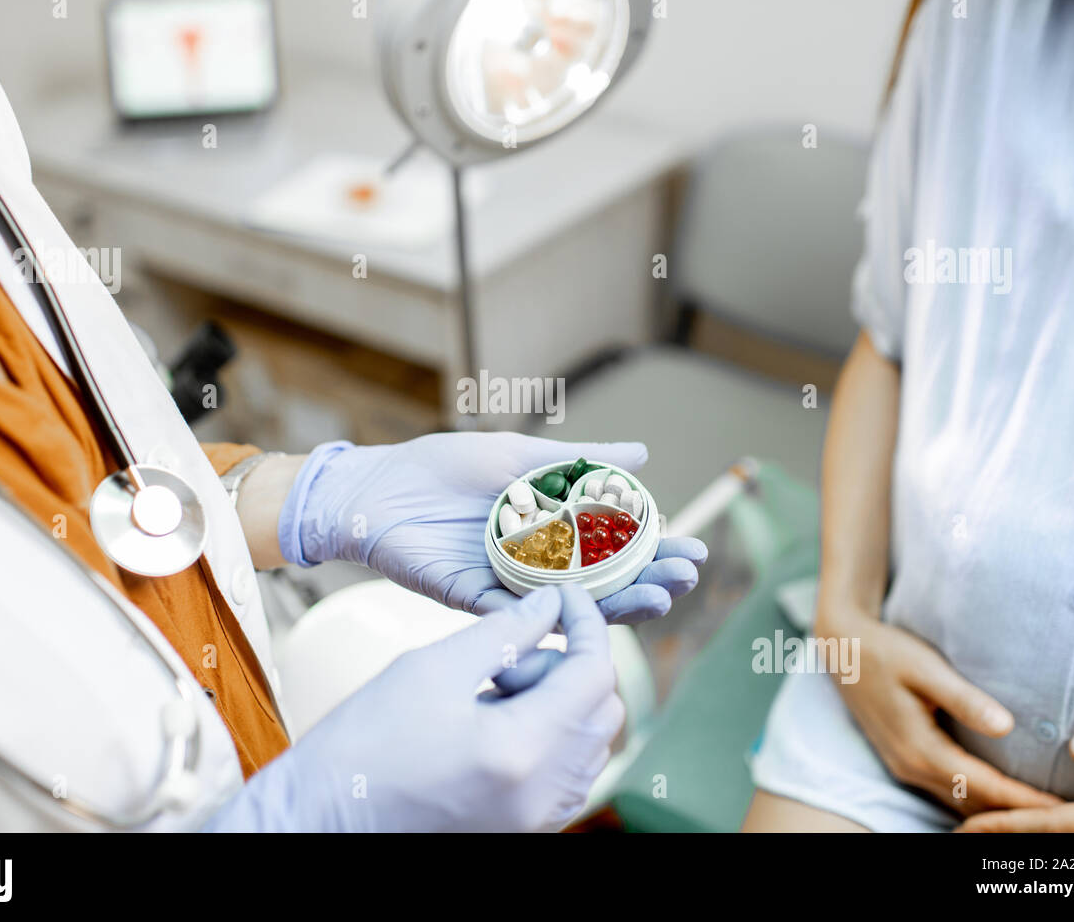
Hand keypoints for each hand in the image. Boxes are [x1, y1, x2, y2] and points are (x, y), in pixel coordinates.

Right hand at [206, 584, 623, 831]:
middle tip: (505, 655)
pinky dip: (549, 736)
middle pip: (602, 711)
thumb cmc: (362, 745)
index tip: (565, 597)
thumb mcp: (430, 669)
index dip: (587, 625)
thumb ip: (502, 633)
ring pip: (588, 743)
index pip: (594, 675)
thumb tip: (549, 605)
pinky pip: (566, 773)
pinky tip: (493, 723)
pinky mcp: (523, 829)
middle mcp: (542, 795)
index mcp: (522, 751)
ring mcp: (537, 820)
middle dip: (569, 666)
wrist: (319, 818)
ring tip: (490, 691)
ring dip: (559, 701)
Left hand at [281, 432, 706, 623]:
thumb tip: (644, 455)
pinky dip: (550, 618)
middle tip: (685, 580)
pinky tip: (586, 613)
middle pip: (605, 585)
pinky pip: (517, 616)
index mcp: (552, 534)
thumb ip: (579, 462)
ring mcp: (509, 588)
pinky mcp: (473, 601)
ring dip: (616, 607)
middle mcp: (538, 566)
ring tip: (658, 600)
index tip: (695, 552)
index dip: (655, 553)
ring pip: (571, 608)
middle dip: (649, 583)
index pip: (617, 550)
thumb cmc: (444, 468)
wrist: (379, 487)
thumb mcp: (521, 457)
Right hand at [814, 606, 1061, 816]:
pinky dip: (975, 798)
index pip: (983, 786)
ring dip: (995, 810)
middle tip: (1063, 818)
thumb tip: (1007, 726)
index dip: (1023, 800)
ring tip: (1038, 811)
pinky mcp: (903, 759)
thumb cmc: (885, 651)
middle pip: (973, 804)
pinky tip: (998, 794)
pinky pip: (946, 791)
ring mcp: (904, 766)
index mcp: (920, 748)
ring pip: (958, 802)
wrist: (842, 648)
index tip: (1061, 809)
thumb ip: (963, 698)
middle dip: (1015, 814)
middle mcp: (911, 766)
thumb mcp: (925, 667)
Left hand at [958, 735, 1073, 831]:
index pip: (1050, 824)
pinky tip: (1038, 822)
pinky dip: (1051, 831)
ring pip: (1067, 840)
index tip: (969, 827)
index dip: (1007, 826)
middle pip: (1051, 838)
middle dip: (1006, 836)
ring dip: (1027, 836)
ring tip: (987, 828)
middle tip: (964, 833)